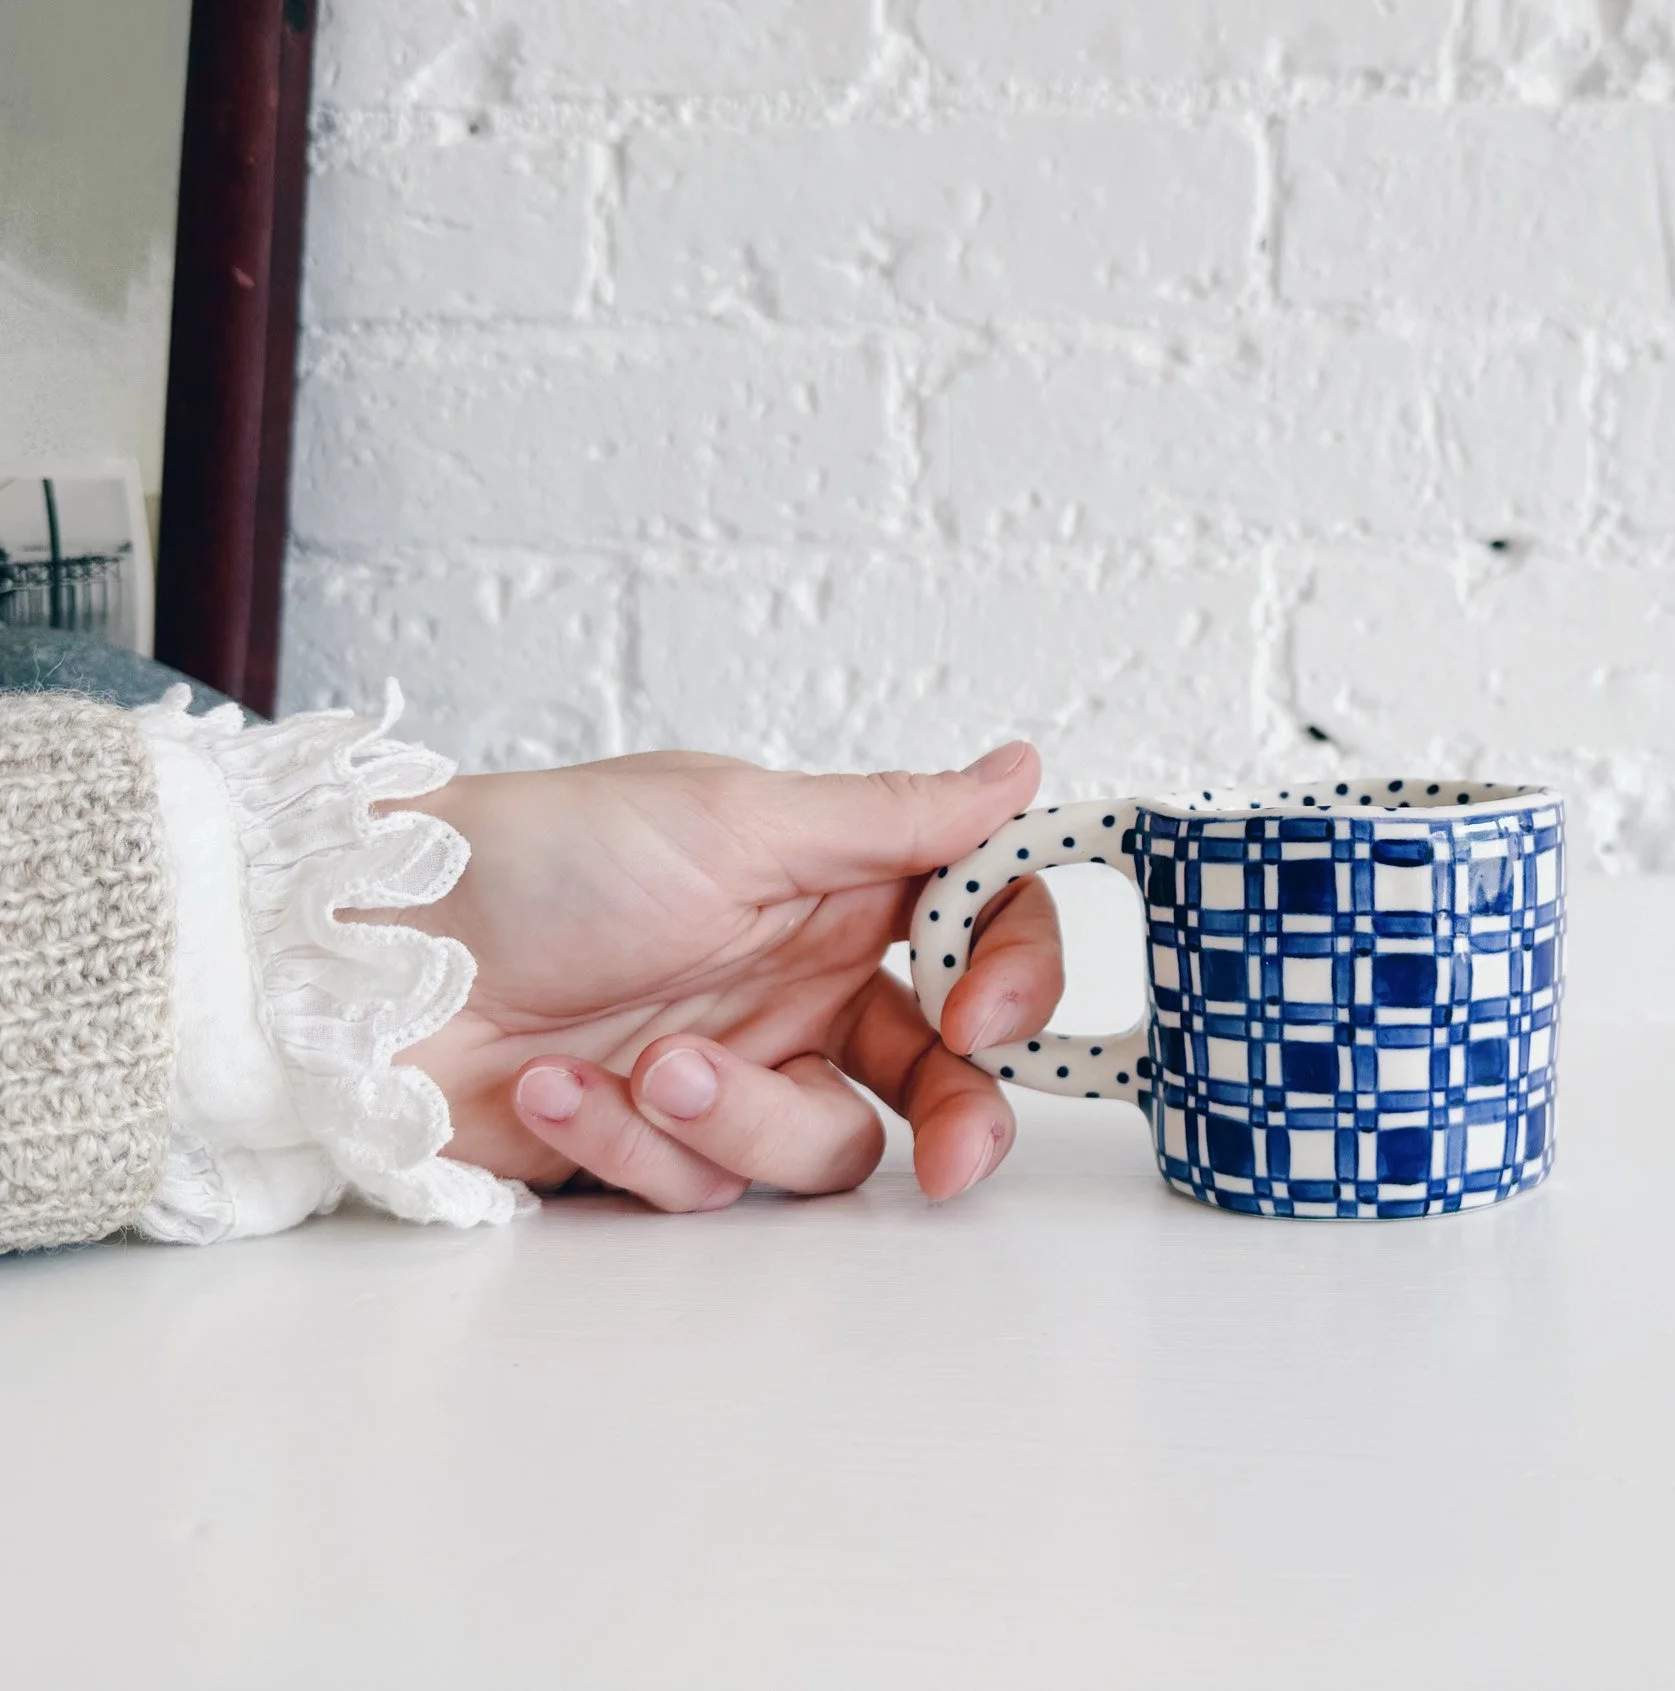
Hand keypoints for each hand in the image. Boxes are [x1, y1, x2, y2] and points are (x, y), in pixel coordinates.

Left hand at [383, 742, 1062, 1209]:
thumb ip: (894, 819)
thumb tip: (1024, 772)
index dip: (1013, 975)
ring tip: (644, 1066)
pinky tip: (553, 1085)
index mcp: (837, 887)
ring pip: (831, 1145)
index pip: (982, 927)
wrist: (365, 965)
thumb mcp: (734, 822)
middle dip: (961, 1119)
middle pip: (944, 1073)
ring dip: (739, 1117)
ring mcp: (737, 1071)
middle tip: (953, 1159)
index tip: (982, 1012)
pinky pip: (708, 1187)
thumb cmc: (540, 858)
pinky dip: (631, 1141)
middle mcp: (805, 982)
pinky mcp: (661, 1148)